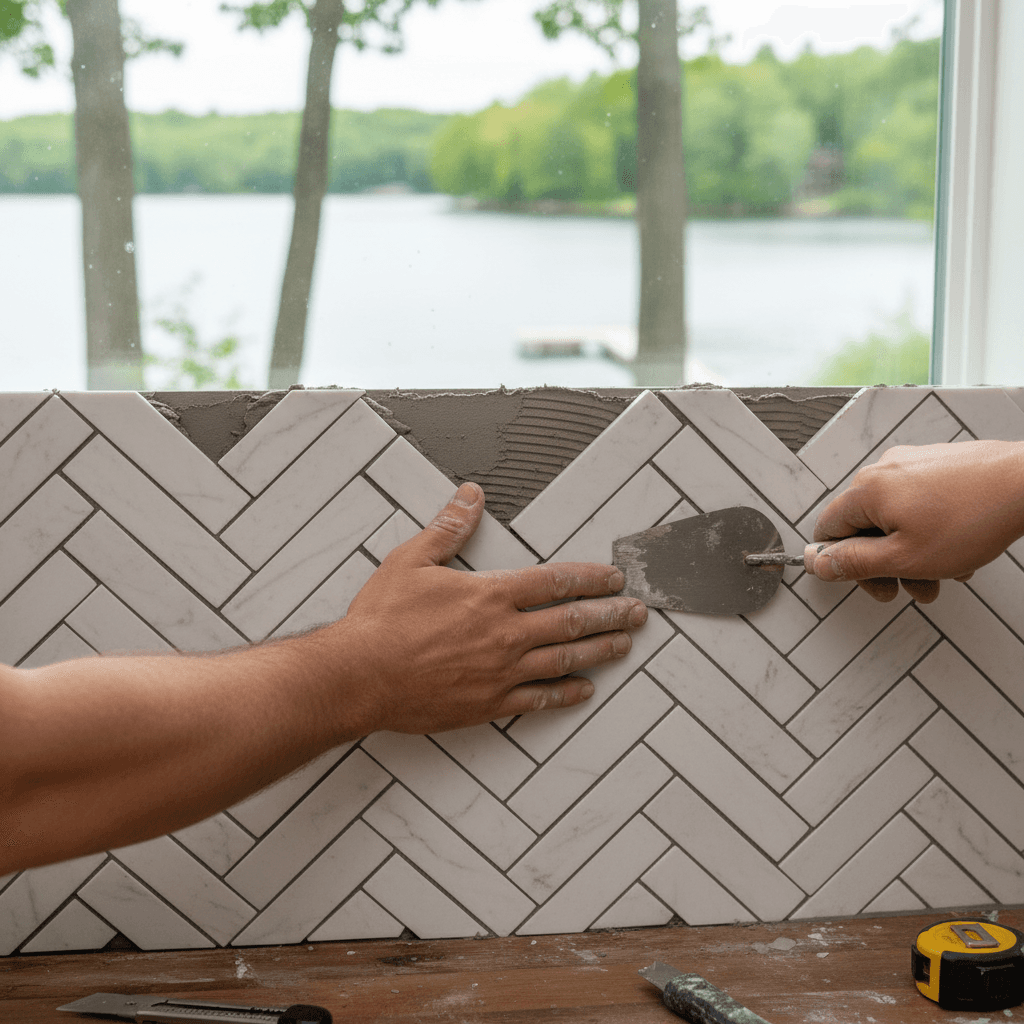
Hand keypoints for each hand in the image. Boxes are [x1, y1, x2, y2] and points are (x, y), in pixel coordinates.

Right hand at [333, 482, 646, 733]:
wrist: (358, 676)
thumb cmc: (381, 621)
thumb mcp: (410, 561)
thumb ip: (448, 528)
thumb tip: (470, 495)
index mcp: (490, 595)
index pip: (556, 581)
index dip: (592, 578)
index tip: (614, 577)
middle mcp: (505, 633)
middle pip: (572, 621)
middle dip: (611, 614)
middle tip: (638, 612)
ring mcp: (501, 672)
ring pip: (565, 660)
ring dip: (600, 650)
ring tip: (624, 645)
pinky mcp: (489, 704)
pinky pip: (539, 700)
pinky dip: (566, 694)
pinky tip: (584, 690)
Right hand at [803, 440, 1023, 601]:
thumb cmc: (973, 518)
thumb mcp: (904, 558)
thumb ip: (853, 563)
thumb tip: (815, 562)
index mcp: (865, 491)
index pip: (827, 530)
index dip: (842, 563)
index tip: (867, 580)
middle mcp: (883, 470)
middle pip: (863, 525)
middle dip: (884, 564)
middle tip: (907, 587)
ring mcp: (912, 463)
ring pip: (894, 517)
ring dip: (910, 551)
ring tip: (941, 572)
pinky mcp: (938, 464)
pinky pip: (918, 502)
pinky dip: (929, 528)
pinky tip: (954, 547)